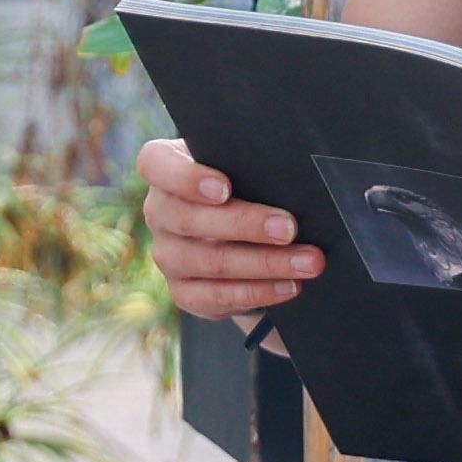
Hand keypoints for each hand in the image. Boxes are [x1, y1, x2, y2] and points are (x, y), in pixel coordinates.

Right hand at [140, 136, 323, 320]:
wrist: (243, 232)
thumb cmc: (246, 184)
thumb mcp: (243, 165)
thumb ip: (252, 164)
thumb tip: (293, 177)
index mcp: (164, 169)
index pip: (154, 164)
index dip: (186, 178)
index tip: (225, 188)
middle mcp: (159, 212)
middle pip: (189, 219)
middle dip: (246, 224)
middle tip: (290, 228)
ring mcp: (168, 255)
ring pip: (210, 261)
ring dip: (265, 263)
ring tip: (307, 262)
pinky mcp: (184, 292)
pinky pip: (217, 297)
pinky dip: (259, 292)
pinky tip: (290, 286)